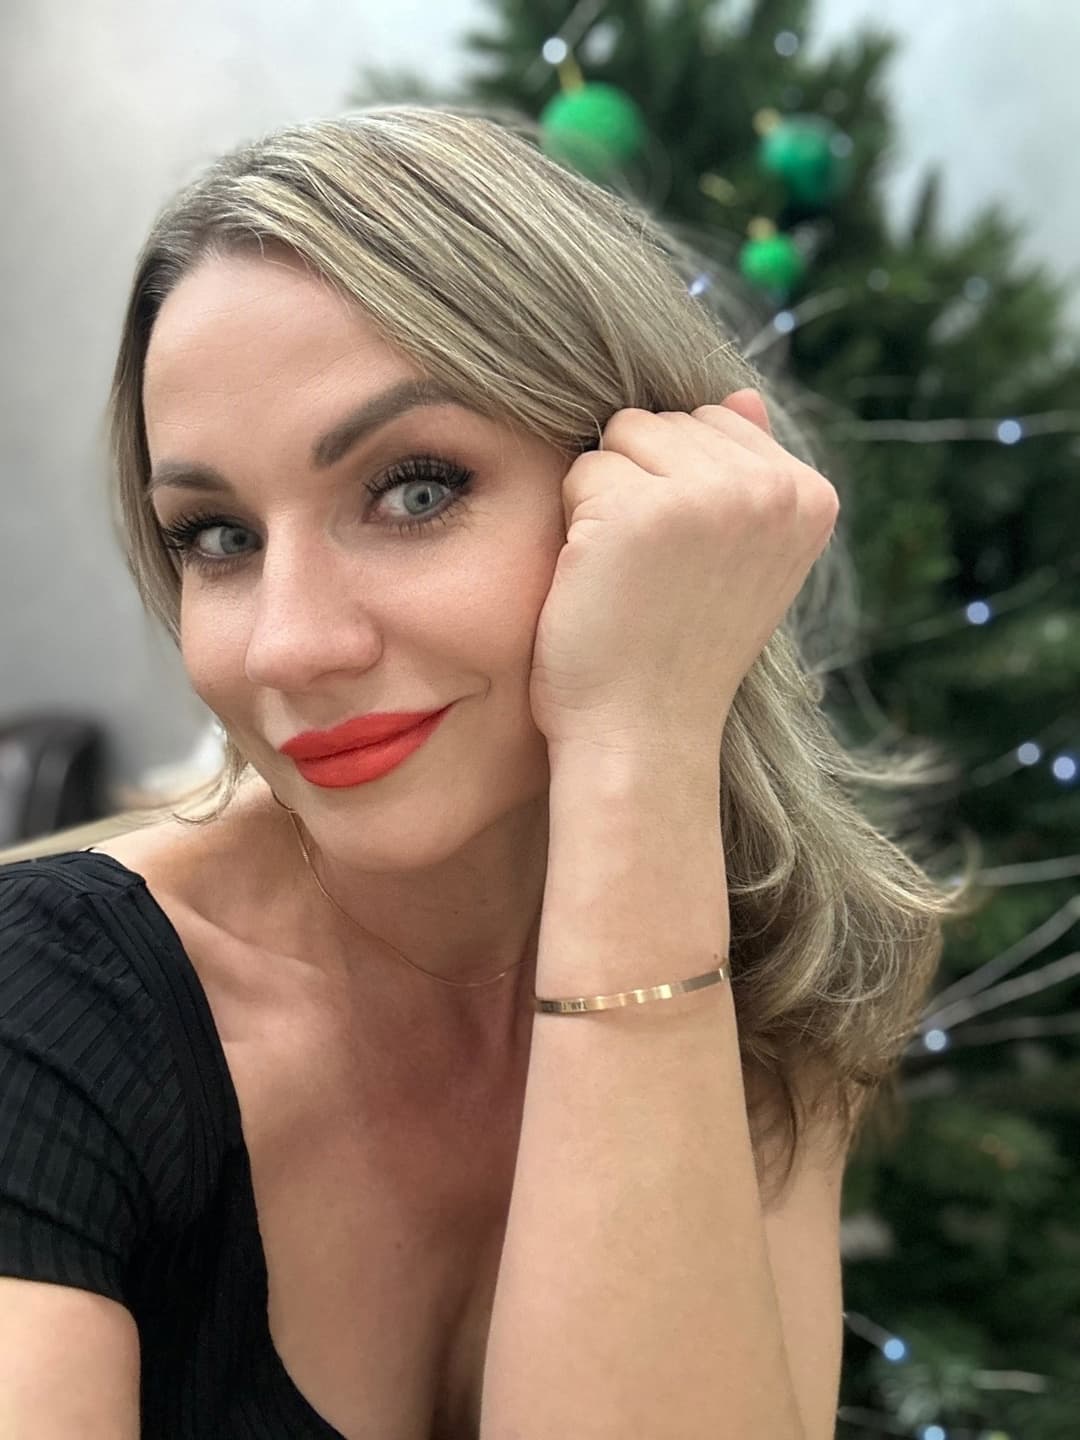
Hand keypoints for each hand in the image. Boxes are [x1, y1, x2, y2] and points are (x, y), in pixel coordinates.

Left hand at [528, 389, 839, 756]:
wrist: (643, 734)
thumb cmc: (678, 649)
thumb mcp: (741, 558)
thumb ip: (745, 470)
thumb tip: (741, 393)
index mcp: (810, 496)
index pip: (713, 422)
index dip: (679, 486)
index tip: (690, 563)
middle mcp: (771, 489)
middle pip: (664, 422)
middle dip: (641, 486)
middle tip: (656, 575)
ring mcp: (710, 497)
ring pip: (620, 439)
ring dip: (605, 501)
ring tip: (632, 575)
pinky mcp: (641, 511)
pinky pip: (581, 472)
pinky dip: (574, 526)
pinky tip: (603, 583)